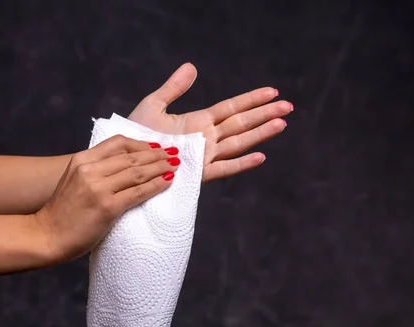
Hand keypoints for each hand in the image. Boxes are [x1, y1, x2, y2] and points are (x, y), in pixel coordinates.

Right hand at [35, 135, 179, 262]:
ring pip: (137, 172)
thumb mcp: (73, 180)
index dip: (141, 144)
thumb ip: (94, 170)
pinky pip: (138, 193)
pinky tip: (167, 182)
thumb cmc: (62, 212)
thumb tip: (123, 166)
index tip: (156, 147)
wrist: (45, 236)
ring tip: (175, 166)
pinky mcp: (107, 207)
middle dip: (156, 155)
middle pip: (131, 157)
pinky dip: (156, 185)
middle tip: (173, 154)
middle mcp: (90, 170)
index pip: (118, 143)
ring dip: (160, 167)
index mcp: (81, 160)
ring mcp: (98, 189)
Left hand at [128, 63, 293, 182]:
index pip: (231, 108)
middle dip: (264, 114)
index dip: (251, 100)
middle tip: (288, 106)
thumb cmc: (137, 135)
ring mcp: (204, 156)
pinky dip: (241, 164)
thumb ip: (174, 88)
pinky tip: (261, 156)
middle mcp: (206, 139)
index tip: (272, 92)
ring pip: (238, 143)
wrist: (125, 160)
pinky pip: (223, 169)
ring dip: (260, 133)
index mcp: (198, 122)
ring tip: (281, 123)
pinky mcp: (198, 173)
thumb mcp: (154, 105)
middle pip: (241, 124)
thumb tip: (191, 67)